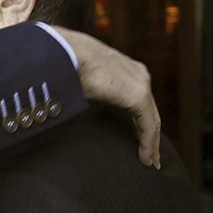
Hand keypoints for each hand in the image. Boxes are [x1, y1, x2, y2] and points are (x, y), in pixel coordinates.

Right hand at [54, 27, 160, 168]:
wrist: (64, 50)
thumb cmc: (62, 60)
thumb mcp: (75, 76)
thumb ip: (80, 89)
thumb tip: (67, 103)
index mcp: (121, 67)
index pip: (135, 97)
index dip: (136, 118)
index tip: (135, 136)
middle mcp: (136, 73)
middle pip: (148, 110)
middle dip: (149, 133)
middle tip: (149, 155)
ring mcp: (140, 82)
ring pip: (151, 119)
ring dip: (151, 142)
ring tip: (150, 161)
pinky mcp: (138, 95)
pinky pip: (148, 125)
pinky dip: (148, 143)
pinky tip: (145, 159)